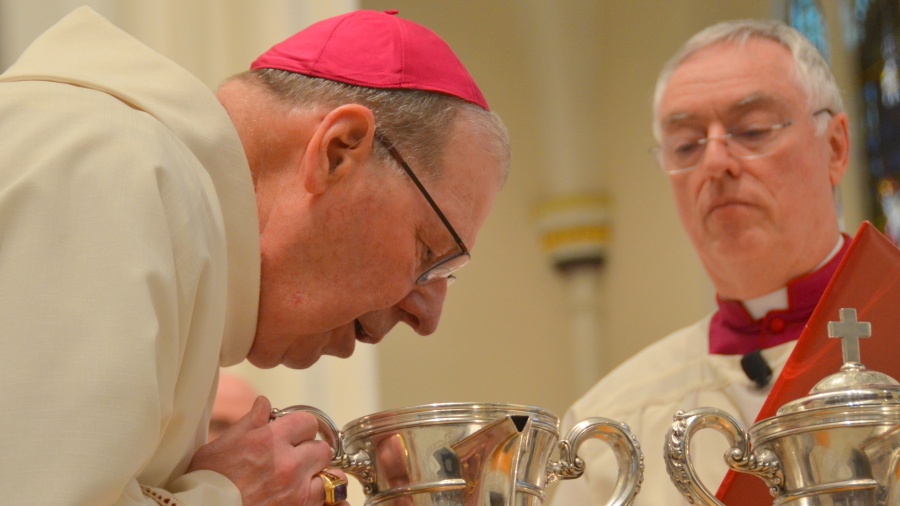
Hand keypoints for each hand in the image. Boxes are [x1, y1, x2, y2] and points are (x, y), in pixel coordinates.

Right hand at [188, 396, 349, 505]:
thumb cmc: (205, 483)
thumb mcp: (220, 446)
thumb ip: (249, 422)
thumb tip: (263, 403)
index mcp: (268, 441)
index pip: (307, 422)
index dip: (301, 428)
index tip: (295, 435)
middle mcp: (287, 464)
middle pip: (322, 448)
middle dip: (312, 452)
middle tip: (298, 460)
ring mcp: (296, 491)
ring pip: (331, 475)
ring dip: (320, 477)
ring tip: (306, 481)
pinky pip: (328, 500)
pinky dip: (322, 498)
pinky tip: (308, 497)